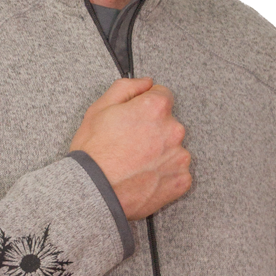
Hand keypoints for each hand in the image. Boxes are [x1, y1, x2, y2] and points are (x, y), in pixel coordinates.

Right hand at [70, 77, 191, 220]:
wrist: (94, 193)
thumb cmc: (93, 152)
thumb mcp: (99, 109)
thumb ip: (127, 88)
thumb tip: (147, 82)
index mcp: (156, 108)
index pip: (163, 95)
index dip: (146, 106)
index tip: (135, 119)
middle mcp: (174, 129)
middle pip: (169, 123)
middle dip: (154, 130)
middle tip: (131, 144)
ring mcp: (180, 157)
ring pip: (174, 148)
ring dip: (161, 153)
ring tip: (136, 164)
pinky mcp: (182, 181)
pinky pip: (178, 173)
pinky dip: (165, 175)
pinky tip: (145, 177)